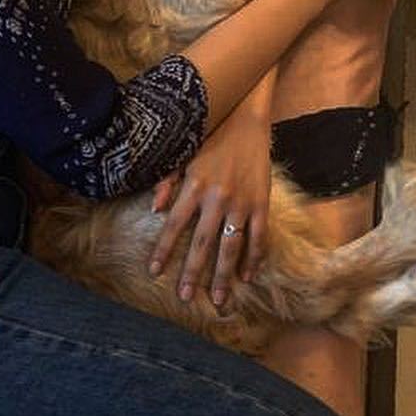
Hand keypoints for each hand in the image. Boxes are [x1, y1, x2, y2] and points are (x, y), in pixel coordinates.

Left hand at [147, 102, 271, 308]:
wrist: (246, 116)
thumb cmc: (209, 135)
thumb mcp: (181, 152)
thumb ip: (166, 181)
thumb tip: (153, 209)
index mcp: (194, 186)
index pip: (174, 226)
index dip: (163, 250)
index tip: (154, 272)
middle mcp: (217, 197)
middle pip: (202, 244)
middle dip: (193, 273)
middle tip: (186, 298)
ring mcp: (242, 202)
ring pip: (231, 247)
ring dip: (224, 275)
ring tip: (218, 300)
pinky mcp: (262, 202)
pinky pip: (258, 236)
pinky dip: (254, 258)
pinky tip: (248, 277)